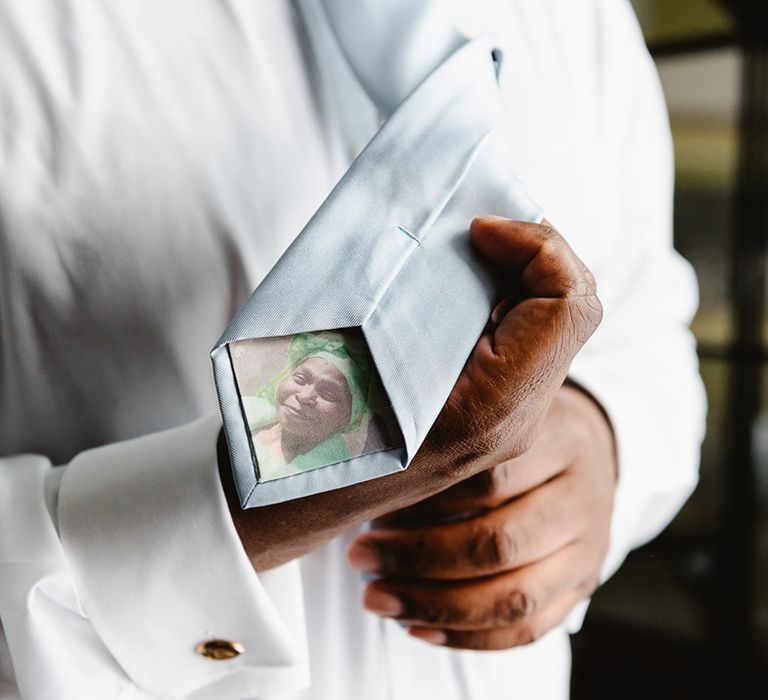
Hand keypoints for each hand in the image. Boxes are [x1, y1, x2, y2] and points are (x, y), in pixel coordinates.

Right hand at [219, 218, 602, 571]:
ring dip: (521, 272)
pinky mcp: (494, 409)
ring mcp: (509, 417)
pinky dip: (506, 298)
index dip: (535, 245)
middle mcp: (516, 416)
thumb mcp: (358, 347)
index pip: (568, 303)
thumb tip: (452, 228)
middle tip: (477, 229)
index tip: (473, 227)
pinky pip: (528, 339)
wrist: (302, 493)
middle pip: (573, 307)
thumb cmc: (309, 423)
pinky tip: (461, 286)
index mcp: (491, 405)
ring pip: (556, 323)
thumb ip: (414, 294)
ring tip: (470, 248)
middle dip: (534, 250)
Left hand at [347, 382, 616, 649]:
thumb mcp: (500, 412)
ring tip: (378, 597)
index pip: (492, 477)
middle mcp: (582, 500)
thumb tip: (374, 472)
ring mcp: (589, 552)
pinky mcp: (581, 590)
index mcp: (564, 441)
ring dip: (436, 605)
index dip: (428, 497)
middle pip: (502, 542)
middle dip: (421, 556)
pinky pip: (526, 631)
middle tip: (360, 554)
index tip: (374, 504)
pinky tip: (416, 627)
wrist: (586, 456)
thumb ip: (453, 434)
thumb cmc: (522, 433)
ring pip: (515, 597)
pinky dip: (467, 637)